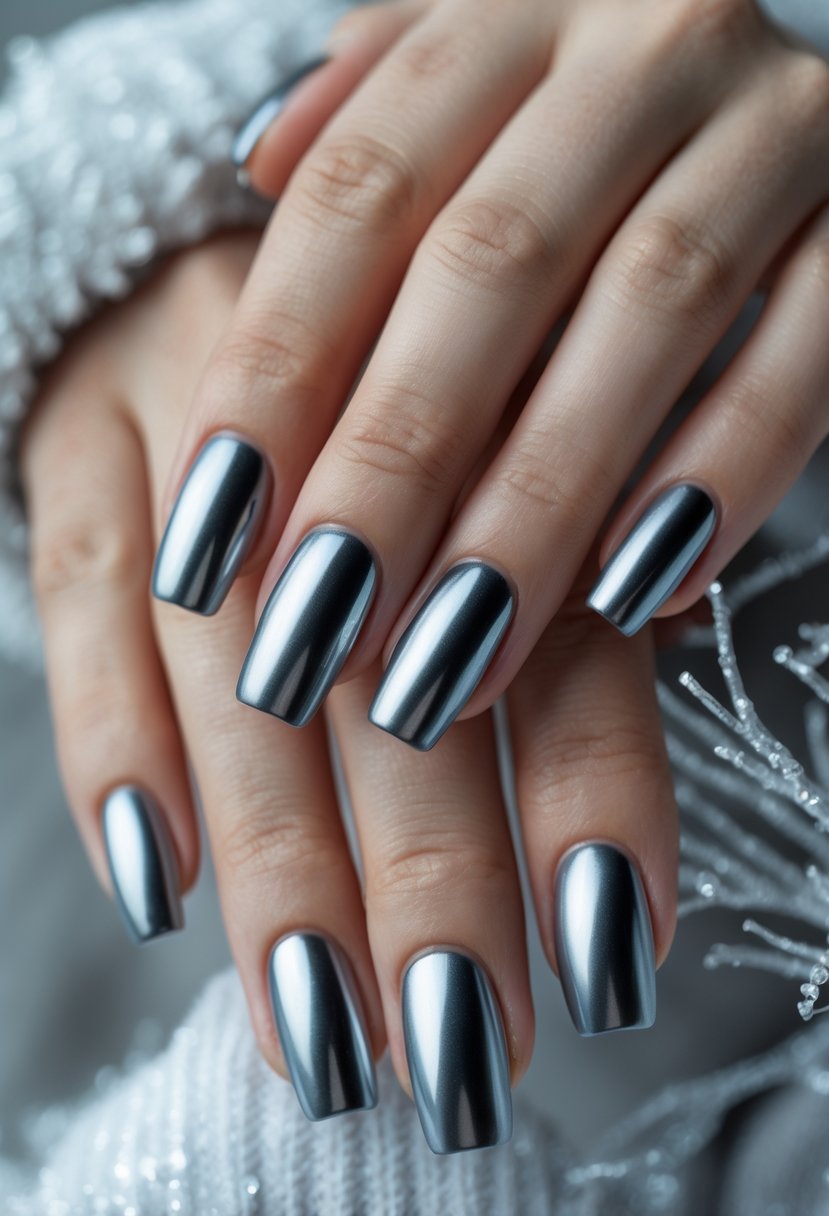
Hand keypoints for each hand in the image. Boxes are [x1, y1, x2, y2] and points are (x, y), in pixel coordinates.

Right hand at [21, 233, 675, 1149]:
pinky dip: (115, 739)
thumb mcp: (487, 456)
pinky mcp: (74, 431)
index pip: (563, 631)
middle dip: (433, 878)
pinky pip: (84, 588)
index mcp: (495, 411)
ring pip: (237, 663)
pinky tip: (152, 879)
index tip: (604, 960)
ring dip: (278, 859)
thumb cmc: (383, 393)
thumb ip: (549, 593)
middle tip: (459, 1048)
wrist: (201, 243)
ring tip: (318, 1022)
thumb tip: (612, 753)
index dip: (589, 799)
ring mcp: (196, 415)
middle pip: (398, 675)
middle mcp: (351, 413)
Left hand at [155, 0, 828, 749]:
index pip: (357, 201)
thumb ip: (372, 135)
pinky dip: (721, 478)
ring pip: (646, 321)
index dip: (272, 379)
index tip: (208, 550)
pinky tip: (634, 598)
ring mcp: (771, 131)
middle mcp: (639, 49)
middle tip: (315, 637)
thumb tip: (257, 165)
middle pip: (489, 271)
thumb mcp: (473, 98)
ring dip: (537, 510)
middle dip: (390, 472)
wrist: (787, 98)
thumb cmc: (586, 132)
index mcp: (509, 18)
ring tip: (450, 661)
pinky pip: (803, 357)